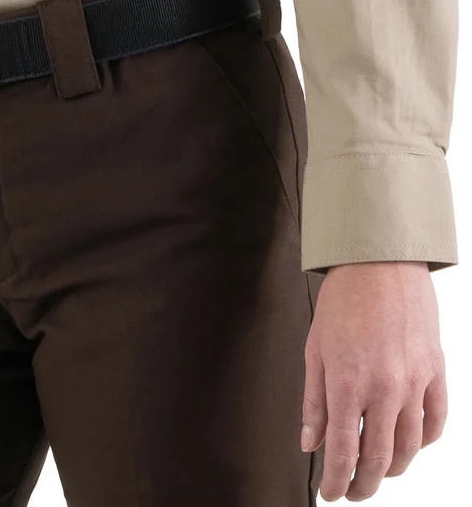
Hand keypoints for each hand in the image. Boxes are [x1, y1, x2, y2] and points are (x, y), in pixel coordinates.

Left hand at [302, 260, 446, 499]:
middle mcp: (384, 388)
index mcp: (347, 382)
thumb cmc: (343, 301)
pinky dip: (423, 442)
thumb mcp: (315, 350)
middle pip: (379, 459)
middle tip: (352, 491)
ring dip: (393, 470)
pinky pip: (436, 422)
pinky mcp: (436, 371)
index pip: (343, 452)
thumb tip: (309, 443)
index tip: (330, 493)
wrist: (380, 263)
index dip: (335, 481)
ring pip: (409, 448)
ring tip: (378, 473)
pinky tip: (409, 444)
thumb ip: (313, 402)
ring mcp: (414, 382)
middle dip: (363, 484)